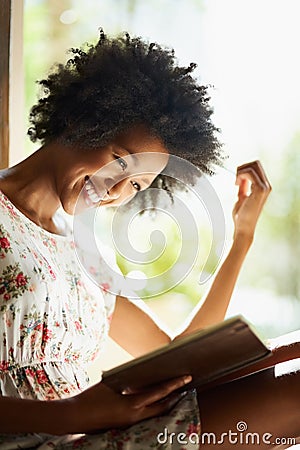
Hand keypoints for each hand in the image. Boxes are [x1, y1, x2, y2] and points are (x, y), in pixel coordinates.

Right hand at [66, 375, 191, 432]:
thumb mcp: (111, 384)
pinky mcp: (126, 425)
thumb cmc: (91, 398)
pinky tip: (155, 399)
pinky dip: (153, 406)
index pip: (159, 393)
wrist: (75, 416)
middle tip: (186, 384)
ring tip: (175, 391)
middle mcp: (135, 416)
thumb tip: (139, 372)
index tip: (187, 377)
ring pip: (155, 412)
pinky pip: (145, 415)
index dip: (174, 385)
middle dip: (175, 396)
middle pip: (162, 407)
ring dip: (166, 402)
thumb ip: (127, 380)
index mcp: (132, 405)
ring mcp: (131, 423)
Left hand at [232, 160, 270, 244]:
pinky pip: (249, 173)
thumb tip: (240, 176)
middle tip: (235, 178)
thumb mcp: (241, 196)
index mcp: (263, 186)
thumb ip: (243, 186)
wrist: (243, 227)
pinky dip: (240, 175)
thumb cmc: (241, 215)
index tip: (236, 179)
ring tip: (235, 182)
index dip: (244, 169)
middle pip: (256, 163)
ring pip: (253, 165)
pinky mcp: (260, 189)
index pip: (256, 166)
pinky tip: (236, 184)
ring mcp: (264, 187)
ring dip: (240, 171)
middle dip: (242, 167)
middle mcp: (266, 185)